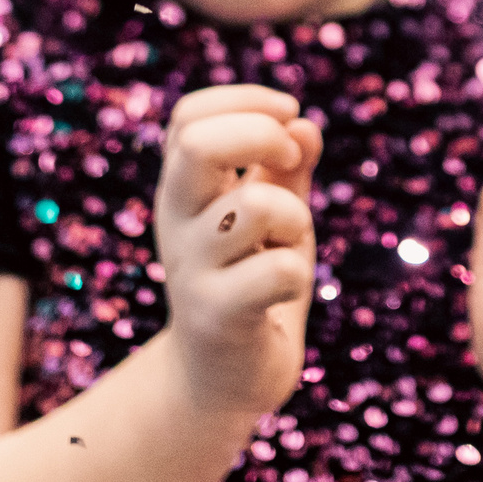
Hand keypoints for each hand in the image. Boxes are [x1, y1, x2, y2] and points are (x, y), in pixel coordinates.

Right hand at [153, 85, 321, 416]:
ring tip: (288, 243)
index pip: (190, 116)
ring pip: (257, 207)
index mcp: (183, 189)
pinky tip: (285, 290)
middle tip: (289, 163)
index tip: (288, 118)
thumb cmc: (251, 286)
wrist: (223, 380)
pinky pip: (276, 272)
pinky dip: (298, 274)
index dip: (246, 101)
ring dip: (294, 217)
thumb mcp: (271, 219)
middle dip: (263, 135)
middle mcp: (177, 221)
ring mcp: (192, 269)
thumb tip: (305, 125)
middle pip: (200, 143)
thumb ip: (286, 169)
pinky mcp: (216, 316)